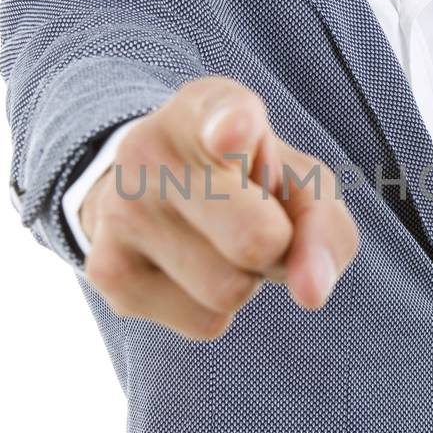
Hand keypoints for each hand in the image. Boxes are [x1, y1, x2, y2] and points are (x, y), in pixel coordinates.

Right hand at [79, 76, 360, 339]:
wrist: (146, 196)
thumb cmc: (244, 184)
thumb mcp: (298, 183)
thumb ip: (325, 226)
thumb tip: (311, 294)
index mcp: (204, 109)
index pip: (223, 115)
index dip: (235, 126)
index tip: (237, 131)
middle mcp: (150, 150)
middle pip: (258, 239)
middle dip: (277, 247)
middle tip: (254, 220)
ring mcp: (121, 211)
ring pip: (231, 292)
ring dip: (244, 281)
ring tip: (216, 242)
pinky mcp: (107, 271)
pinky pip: (205, 323)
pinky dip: (214, 310)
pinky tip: (189, 268)